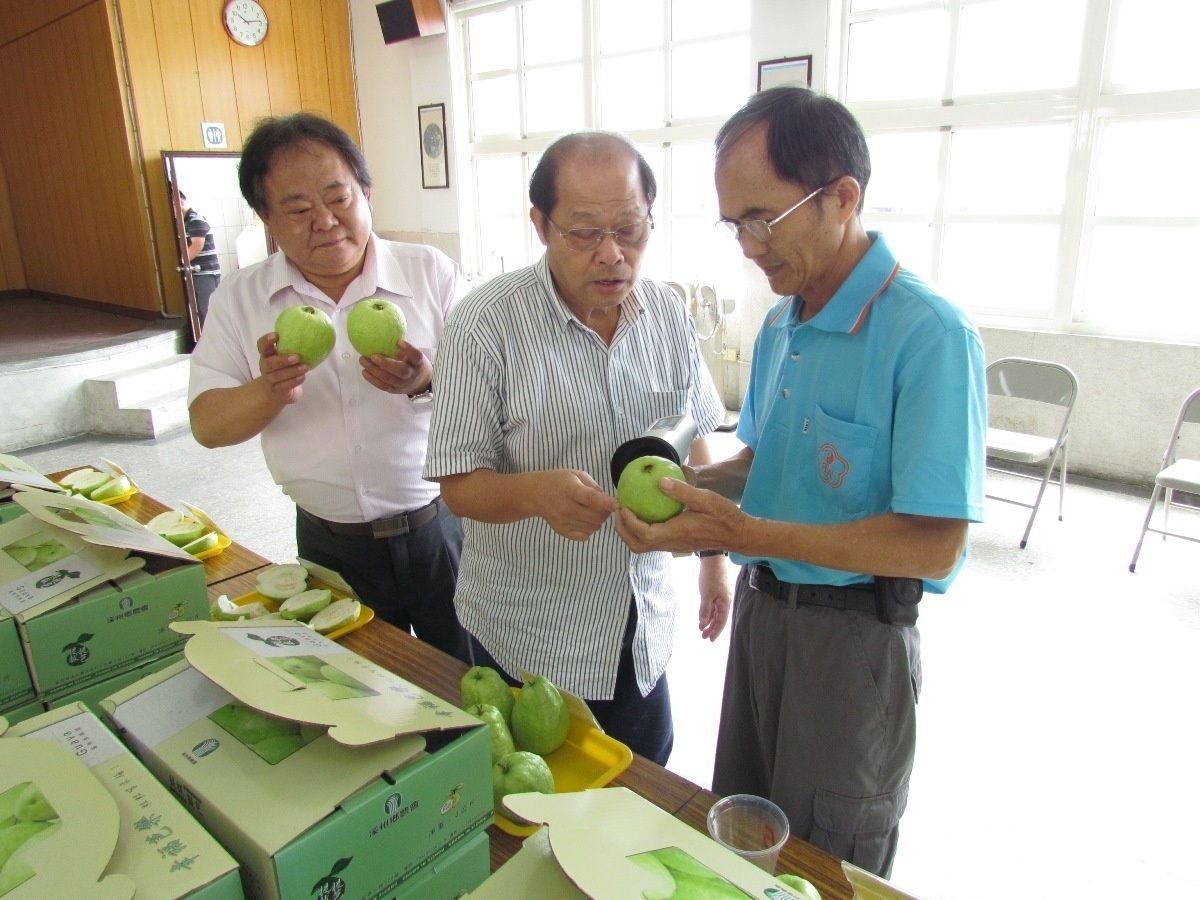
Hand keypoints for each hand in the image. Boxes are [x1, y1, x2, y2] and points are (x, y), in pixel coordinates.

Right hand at [257, 332, 306, 404]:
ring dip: (292, 371)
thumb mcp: (287, 355)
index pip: (262, 346)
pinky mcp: (277, 391)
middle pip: (269, 363)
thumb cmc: (285, 368)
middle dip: (282, 360)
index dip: (266, 340)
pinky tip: (303, 377)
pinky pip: (284, 387)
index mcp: (267, 355)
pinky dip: (293, 382)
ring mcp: (270, 380)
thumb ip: (294, 344)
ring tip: (306, 367)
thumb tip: (313, 325)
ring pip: (277, 376)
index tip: (276, 335)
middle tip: (296, 357)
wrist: (278, 392)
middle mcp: (266, 367)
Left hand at [359, 341, 430, 394]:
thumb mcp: (412, 354)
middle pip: (400, 371)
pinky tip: (364, 371)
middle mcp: (411, 374)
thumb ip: (401, 346)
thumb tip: (384, 328)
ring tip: (363, 360)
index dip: (408, 349)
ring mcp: (403, 384)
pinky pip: (382, 386)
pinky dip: (372, 379)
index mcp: (417, 363)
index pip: (416, 356)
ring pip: (388, 379)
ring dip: (374, 370)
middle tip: (373, 355)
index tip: (399, 341)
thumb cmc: (412, 363)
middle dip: (386, 364)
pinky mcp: (394, 390)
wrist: (420, 383)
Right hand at [535, 470, 619, 540]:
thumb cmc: (559, 481)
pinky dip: (589, 529)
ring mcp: (564, 522)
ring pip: (594, 527)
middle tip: (601, 505)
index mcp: (571, 490)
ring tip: (590, 510)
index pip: (591, 499)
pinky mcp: (563, 531)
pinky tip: (583, 519)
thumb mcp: (576, 475)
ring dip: (598, 520)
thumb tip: (609, 501)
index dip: (606, 503)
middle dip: (605, 511)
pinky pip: (585, 536)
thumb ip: (594, 487)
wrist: (536, 494)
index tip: (617, 504)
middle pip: (597, 516)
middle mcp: (567, 508)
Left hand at [614, 478, 743, 554]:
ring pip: (643, 545)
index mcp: (675, 533)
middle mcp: (671, 543)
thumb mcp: (704, 499)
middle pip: (637, 545)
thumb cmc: (724, 516)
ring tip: (625, 511)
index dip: (629, 522)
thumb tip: (660, 481)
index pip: (644, 534)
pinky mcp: (675, 542)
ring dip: (629, 531)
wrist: (737, 534)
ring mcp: (672, 545)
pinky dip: (640, 530)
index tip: (622, 506)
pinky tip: (643, 512)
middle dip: (622, 529)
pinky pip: (651, 541)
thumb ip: (682, 491)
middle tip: (617, 509)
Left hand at [697, 555, 730, 641]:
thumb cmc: (710, 576)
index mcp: (725, 603)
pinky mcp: (715, 592)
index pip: (721, 622)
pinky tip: (703, 617)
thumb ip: (705, 610)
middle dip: (711, 628)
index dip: (716, 632)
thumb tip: (703, 623)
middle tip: (703, 637)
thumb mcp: (706, 595)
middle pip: (719, 619)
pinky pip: (713, 606)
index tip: (710, 640)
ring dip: (709, 621)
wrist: (712, 560)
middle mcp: (724, 601)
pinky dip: (708, 613)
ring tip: (702, 629)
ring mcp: (720, 597)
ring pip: (715, 613)